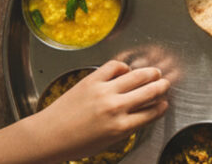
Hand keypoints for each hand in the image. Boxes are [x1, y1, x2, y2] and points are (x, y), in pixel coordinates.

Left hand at [33, 60, 170, 159]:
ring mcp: (104, 92)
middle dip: (161, 86)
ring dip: (150, 73)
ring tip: (154, 72)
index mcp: (121, 127)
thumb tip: (140, 115)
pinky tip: (126, 70)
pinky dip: (124, 66)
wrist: (47, 136)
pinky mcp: (92, 80)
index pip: (152, 112)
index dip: (161, 106)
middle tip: (164, 84)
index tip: (164, 103)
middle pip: (150, 91)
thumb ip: (125, 128)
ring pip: (137, 75)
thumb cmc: (73, 144)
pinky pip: (115, 66)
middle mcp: (115, 108)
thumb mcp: (106, 143)